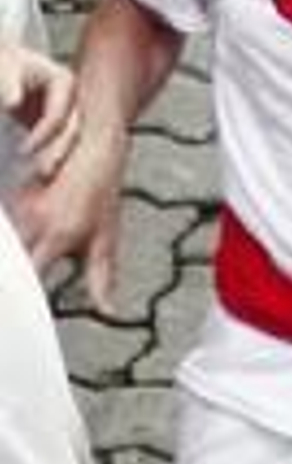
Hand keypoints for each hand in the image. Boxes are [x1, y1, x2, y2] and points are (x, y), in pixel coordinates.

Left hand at [0, 40, 81, 180]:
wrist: (3, 65)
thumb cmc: (3, 63)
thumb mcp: (3, 67)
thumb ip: (7, 83)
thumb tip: (13, 102)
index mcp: (64, 82)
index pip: (58, 116)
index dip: (43, 135)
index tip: (23, 149)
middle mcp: (71, 98)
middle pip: (71, 131)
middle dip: (57, 153)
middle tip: (42, 172)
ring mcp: (67, 111)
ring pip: (69, 141)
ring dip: (56, 158)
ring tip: (42, 176)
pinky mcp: (57, 123)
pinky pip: (59, 143)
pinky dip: (49, 156)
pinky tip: (38, 171)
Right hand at [10, 124, 127, 315]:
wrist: (92, 144)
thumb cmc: (102, 192)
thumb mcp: (105, 238)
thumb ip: (100, 278)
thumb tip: (109, 312)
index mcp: (56, 233)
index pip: (29, 274)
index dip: (20, 297)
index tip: (16, 318)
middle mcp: (32, 219)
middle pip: (10, 261)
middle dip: (9, 284)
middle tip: (8, 315)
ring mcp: (19, 205)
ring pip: (8, 245)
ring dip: (10, 264)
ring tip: (11, 298)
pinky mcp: (15, 197)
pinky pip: (8, 230)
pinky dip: (10, 248)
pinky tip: (12, 262)